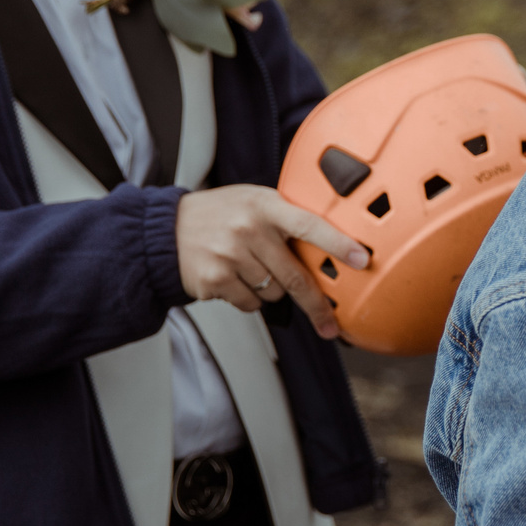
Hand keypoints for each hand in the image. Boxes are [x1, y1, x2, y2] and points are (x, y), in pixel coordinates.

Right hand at [175, 184, 367, 336]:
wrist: (164, 230)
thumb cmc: (219, 215)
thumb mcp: (254, 201)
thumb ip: (287, 217)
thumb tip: (332, 248)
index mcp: (266, 205)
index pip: (310, 224)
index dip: (338, 243)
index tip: (361, 259)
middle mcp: (249, 229)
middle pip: (295, 276)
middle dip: (316, 304)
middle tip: (331, 324)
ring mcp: (231, 255)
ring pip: (274, 293)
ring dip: (270, 290)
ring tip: (250, 268)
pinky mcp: (215, 279)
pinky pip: (250, 304)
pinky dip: (248, 299)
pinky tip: (233, 278)